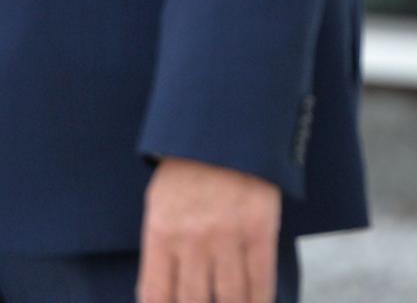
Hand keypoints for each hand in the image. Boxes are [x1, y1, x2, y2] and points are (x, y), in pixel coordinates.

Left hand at [138, 157, 280, 302]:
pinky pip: (261, 282)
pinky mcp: (259, 230)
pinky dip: (260, 301)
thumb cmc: (185, 172)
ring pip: (231, 300)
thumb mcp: (159, 205)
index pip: (155, 294)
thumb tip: (155, 297)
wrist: (221, 129)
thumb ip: (159, 251)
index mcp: (160, 230)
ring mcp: (227, 235)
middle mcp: (191, 238)